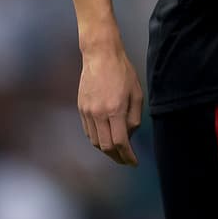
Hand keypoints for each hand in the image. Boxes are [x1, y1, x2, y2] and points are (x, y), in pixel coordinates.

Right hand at [78, 40, 143, 165]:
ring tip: (117, 152)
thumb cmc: (122, 71)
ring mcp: (87, 112)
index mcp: (115, 110)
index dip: (127, 156)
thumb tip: (130, 134)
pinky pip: (88, 131)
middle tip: (126, 160)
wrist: (100, 55)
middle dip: (117, 157)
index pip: (120, 142)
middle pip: (105, 147)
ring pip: (95, 141)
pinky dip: (97, 139)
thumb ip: (134, 117)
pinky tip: (105, 138)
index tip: (133, 162)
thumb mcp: (136, 93)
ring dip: (106, 150)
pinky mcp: (80, 108)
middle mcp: (98, 114)